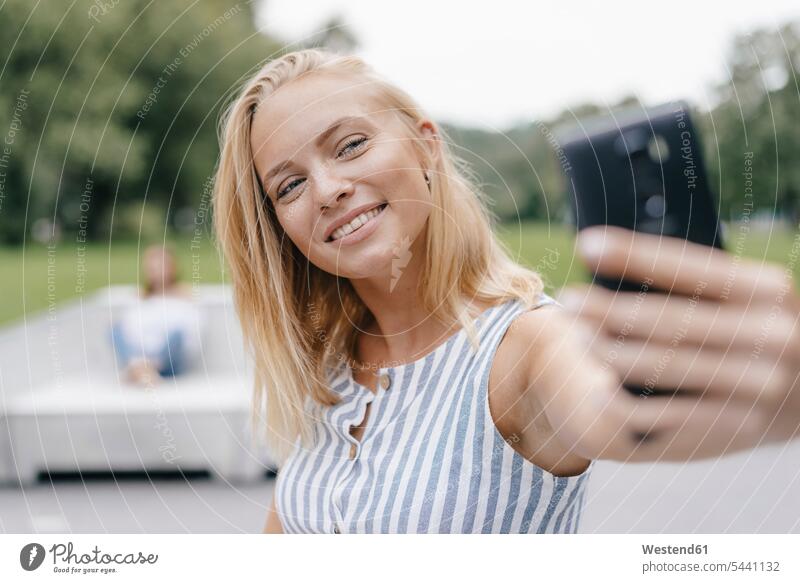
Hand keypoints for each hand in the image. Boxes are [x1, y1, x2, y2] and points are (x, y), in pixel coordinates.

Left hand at [551, 225, 799, 459]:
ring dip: (612, 353)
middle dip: (612, 309)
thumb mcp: (749, 297)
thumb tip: (616, 260)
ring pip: (667, 367)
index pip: (690, 267)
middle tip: (569, 299)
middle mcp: (768, 336)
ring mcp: (756, 386)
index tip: (587, 244)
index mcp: (765, 290)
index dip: (635, 254)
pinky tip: (595, 393)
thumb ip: (697, 282)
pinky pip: (673, 416)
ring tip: (576, 338)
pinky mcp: (738, 426)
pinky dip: (630, 405)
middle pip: (672, 320)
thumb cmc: (759, 328)